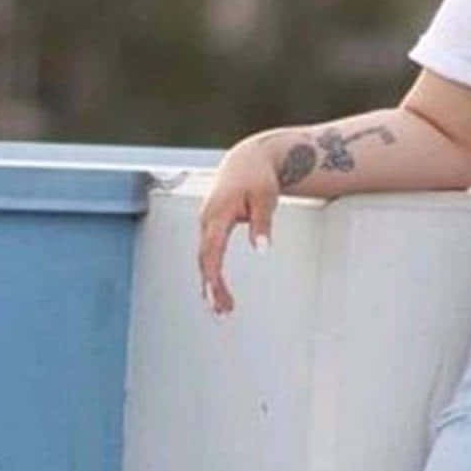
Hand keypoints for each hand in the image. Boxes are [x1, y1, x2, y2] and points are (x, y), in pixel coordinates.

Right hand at [197, 135, 280, 315]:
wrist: (248, 159)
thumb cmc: (258, 178)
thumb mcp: (266, 199)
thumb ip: (262, 225)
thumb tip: (262, 250)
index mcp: (217, 213)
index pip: (211, 249)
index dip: (212, 273)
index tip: (214, 293)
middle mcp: (206, 219)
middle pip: (204, 258)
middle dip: (211, 286)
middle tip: (222, 312)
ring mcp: (206, 222)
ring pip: (205, 258)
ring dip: (211, 283)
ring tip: (223, 309)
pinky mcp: (211, 226)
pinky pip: (208, 252)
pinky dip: (212, 272)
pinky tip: (217, 290)